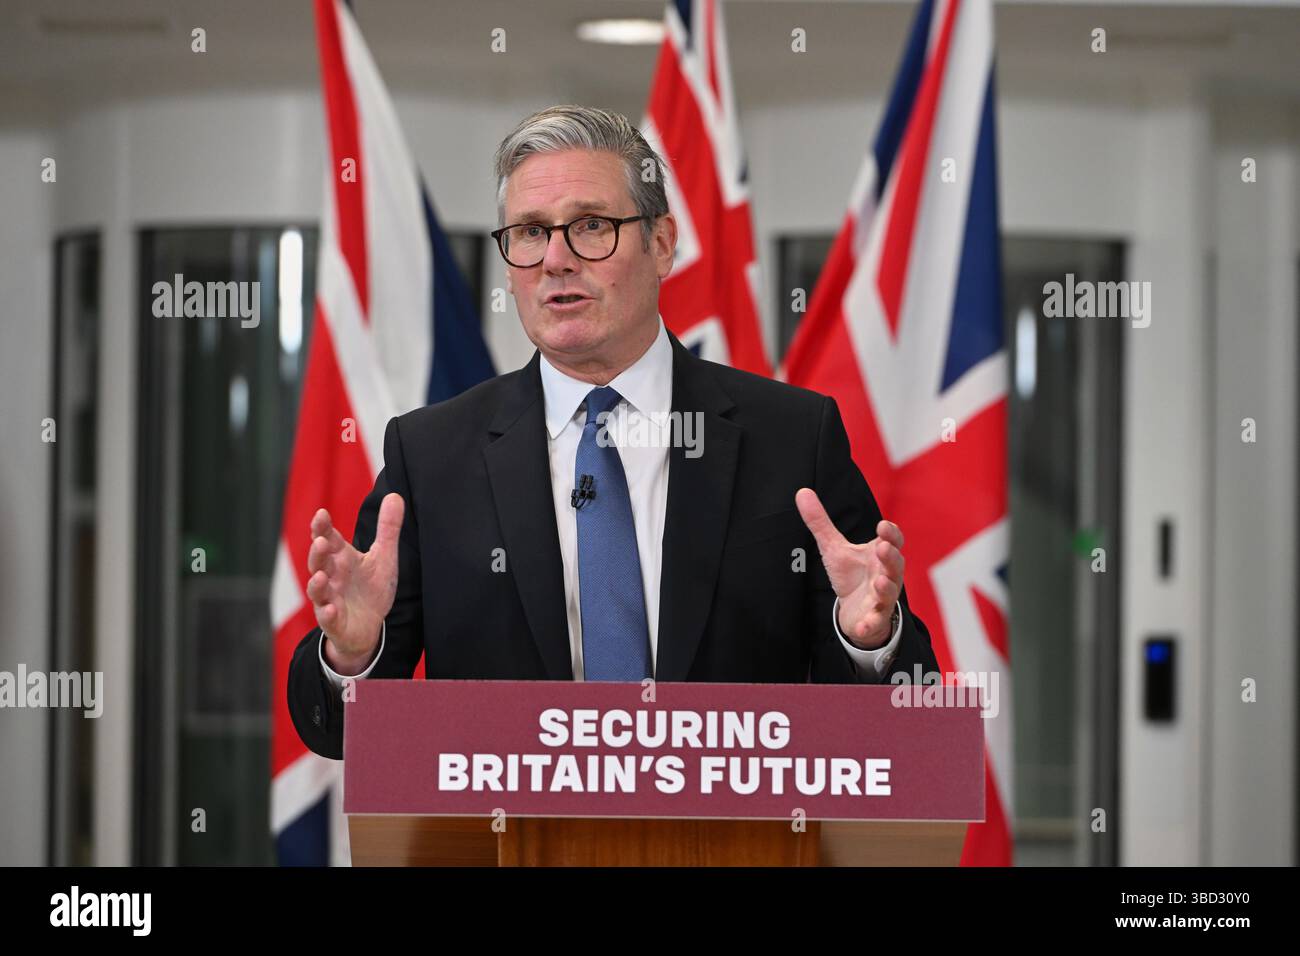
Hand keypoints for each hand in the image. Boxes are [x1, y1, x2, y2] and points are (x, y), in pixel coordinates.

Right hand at [307, 493, 404, 673]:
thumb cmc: (371, 589)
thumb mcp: (383, 557)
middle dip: (317, 553)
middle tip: (320, 541)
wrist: (369, 627)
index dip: (322, 527)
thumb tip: (395, 495)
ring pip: (317, 591)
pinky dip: (328, 614)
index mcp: (341, 559)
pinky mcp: (335, 622)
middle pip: (319, 563)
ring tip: (321, 576)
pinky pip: (328, 619)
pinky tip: (331, 610)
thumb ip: (387, 528)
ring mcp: (330, 600)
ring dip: (317, 584)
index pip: (329, 539)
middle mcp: (331, 578)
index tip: (321, 514)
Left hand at [794, 487, 903, 649]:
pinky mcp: (874, 619)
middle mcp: (886, 574)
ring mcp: (882, 597)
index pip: (892, 540)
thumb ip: (821, 522)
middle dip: (891, 556)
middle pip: (895, 564)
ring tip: (880, 582)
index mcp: (880, 554)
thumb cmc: (851, 575)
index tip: (882, 525)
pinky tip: (863, 626)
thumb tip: (802, 492)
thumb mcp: (834, 548)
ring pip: (890, 592)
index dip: (890, 533)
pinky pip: (875, 622)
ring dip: (887, 587)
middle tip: (882, 547)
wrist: (855, 612)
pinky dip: (870, 624)